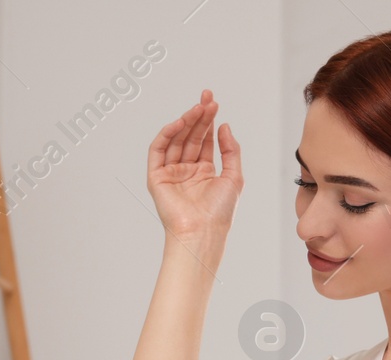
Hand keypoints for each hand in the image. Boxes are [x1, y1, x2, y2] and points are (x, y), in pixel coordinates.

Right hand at [146, 89, 242, 244]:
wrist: (203, 231)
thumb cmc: (219, 212)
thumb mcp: (234, 176)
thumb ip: (230, 150)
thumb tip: (224, 126)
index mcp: (203, 172)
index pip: (204, 140)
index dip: (208, 121)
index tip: (214, 103)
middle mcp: (186, 171)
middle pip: (190, 136)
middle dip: (198, 116)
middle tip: (207, 98)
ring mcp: (171, 173)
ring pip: (176, 140)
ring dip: (186, 121)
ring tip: (198, 107)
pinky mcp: (156, 177)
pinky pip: (158, 150)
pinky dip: (167, 134)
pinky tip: (180, 122)